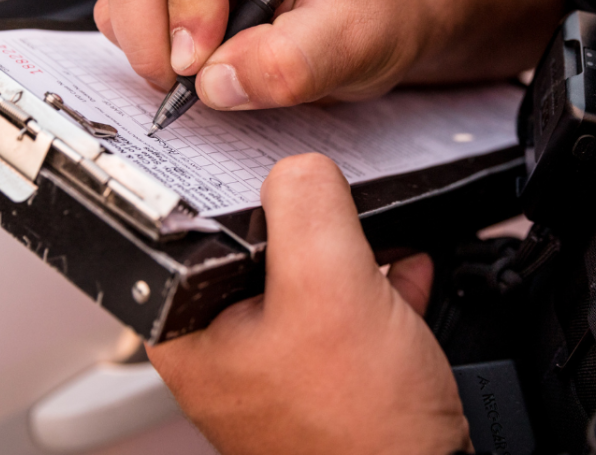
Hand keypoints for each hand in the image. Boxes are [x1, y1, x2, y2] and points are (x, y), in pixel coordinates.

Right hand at [95, 0, 429, 108]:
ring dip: (149, 49)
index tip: (203, 55)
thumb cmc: (375, 13)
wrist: (380, 26)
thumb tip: (217, 82)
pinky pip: (128, 20)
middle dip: (154, 34)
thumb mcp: (355, 40)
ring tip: (208, 75)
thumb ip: (292, 61)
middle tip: (198, 80)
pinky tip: (200, 70)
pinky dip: (150, 57)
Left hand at [146, 153, 470, 454]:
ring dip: (350, 248)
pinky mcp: (324, 372)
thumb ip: (306, 207)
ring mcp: (277, 362)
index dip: (246, 188)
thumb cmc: (359, 431)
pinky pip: (343, 306)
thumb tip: (300, 167)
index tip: (288, 178)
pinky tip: (403, 269)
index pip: (196, 225)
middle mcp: (224, 348)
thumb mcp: (329, 289)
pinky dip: (375, 283)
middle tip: (344, 212)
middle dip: (312, 220)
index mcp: (191, 330)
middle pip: (259, 244)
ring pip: (306, 273)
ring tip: (380, 236)